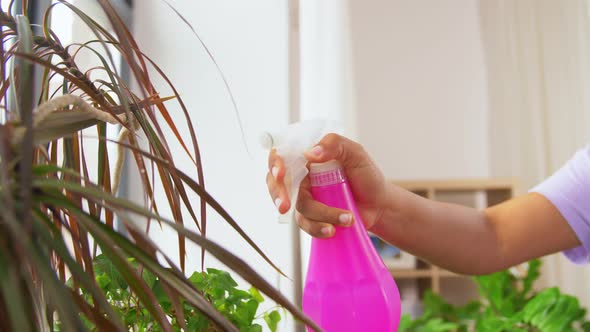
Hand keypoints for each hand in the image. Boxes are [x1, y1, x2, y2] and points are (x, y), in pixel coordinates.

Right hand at [266, 133, 391, 237]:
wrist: (380, 204)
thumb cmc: (367, 175)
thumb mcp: (356, 153)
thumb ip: (335, 144)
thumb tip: (311, 153)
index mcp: (309, 157)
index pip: (282, 154)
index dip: (275, 163)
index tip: (280, 174)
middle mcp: (303, 176)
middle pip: (276, 182)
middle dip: (279, 194)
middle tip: (285, 205)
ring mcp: (306, 197)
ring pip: (297, 206)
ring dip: (321, 214)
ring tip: (346, 218)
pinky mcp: (312, 216)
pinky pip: (305, 224)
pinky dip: (319, 228)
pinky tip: (334, 229)